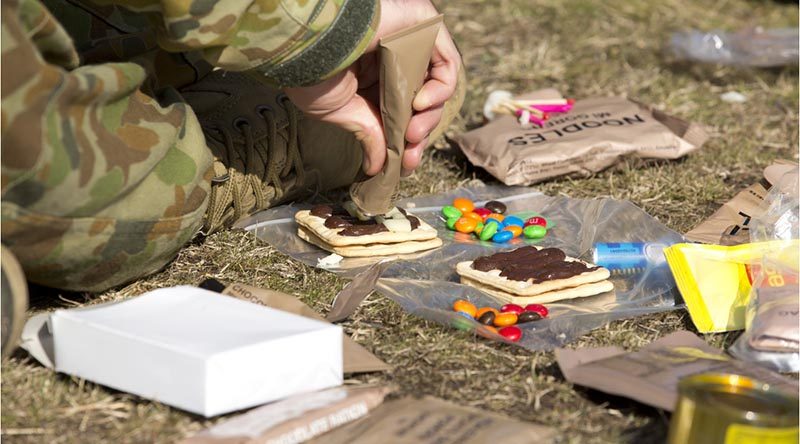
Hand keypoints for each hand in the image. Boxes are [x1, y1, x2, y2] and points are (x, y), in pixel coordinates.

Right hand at [284, 0, 461, 176]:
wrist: (311, 44)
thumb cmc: (316, 73)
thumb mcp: (344, 114)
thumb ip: (369, 135)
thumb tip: (376, 167)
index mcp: (375, 78)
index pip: (404, 112)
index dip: (409, 140)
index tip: (406, 164)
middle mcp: (395, 59)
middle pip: (423, 103)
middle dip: (419, 134)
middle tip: (409, 153)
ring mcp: (411, 43)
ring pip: (437, 86)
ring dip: (429, 117)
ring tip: (412, 134)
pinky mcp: (424, 27)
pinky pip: (446, 62)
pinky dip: (440, 89)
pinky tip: (420, 105)